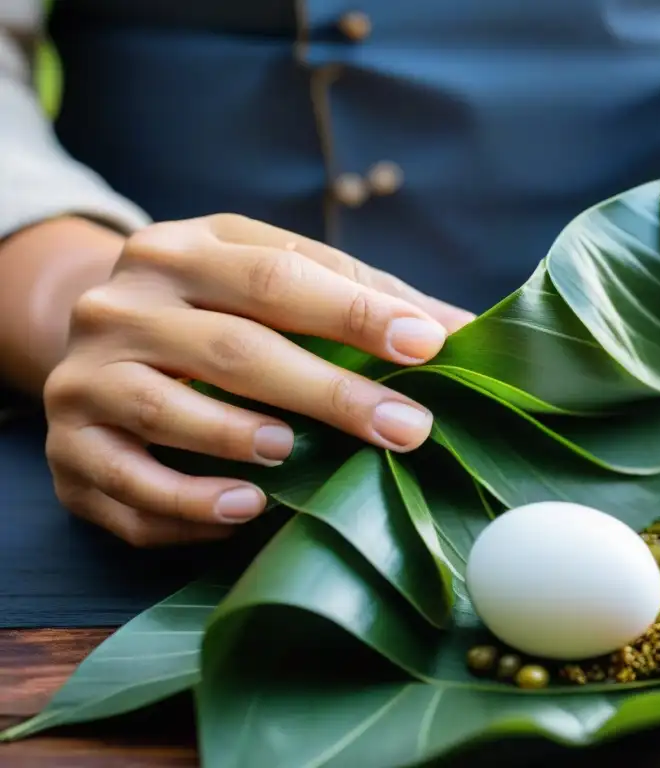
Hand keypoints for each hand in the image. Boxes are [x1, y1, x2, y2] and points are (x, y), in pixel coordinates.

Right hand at [42, 214, 472, 546]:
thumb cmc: (218, 311)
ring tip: (296, 454)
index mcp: (185, 250)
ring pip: (167, 409)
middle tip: (405, 428)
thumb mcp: (274, 280)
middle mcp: (124, 304)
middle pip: (233, 346)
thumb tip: (463, 330)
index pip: (277, 275)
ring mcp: (87, 376)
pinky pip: (126, 483)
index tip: (426, 346)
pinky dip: (187, 502)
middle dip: (328, 392)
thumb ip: (362, 297)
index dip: (355, 313)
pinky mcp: (69, 447)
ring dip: (238, 438)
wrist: (98, 340)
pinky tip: (245, 508)